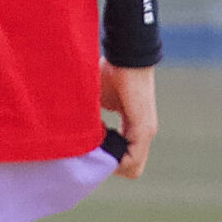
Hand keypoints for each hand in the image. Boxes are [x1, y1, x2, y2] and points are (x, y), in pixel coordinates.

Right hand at [100, 60, 156, 177]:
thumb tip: (76, 133)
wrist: (125, 53)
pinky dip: (115, 156)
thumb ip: (91, 120)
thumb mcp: (96, 101)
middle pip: (131, 168)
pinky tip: (101, 139)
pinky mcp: (143, 128)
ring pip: (132, 167)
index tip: (91, 146)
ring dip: (111, 160)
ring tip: (95, 145)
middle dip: (109, 163)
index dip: (107, 158)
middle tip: (93, 150)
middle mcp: (143, 133)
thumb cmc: (110, 71)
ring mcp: (146, 131)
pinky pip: (132, 159)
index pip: (125, 159)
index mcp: (134, 128)